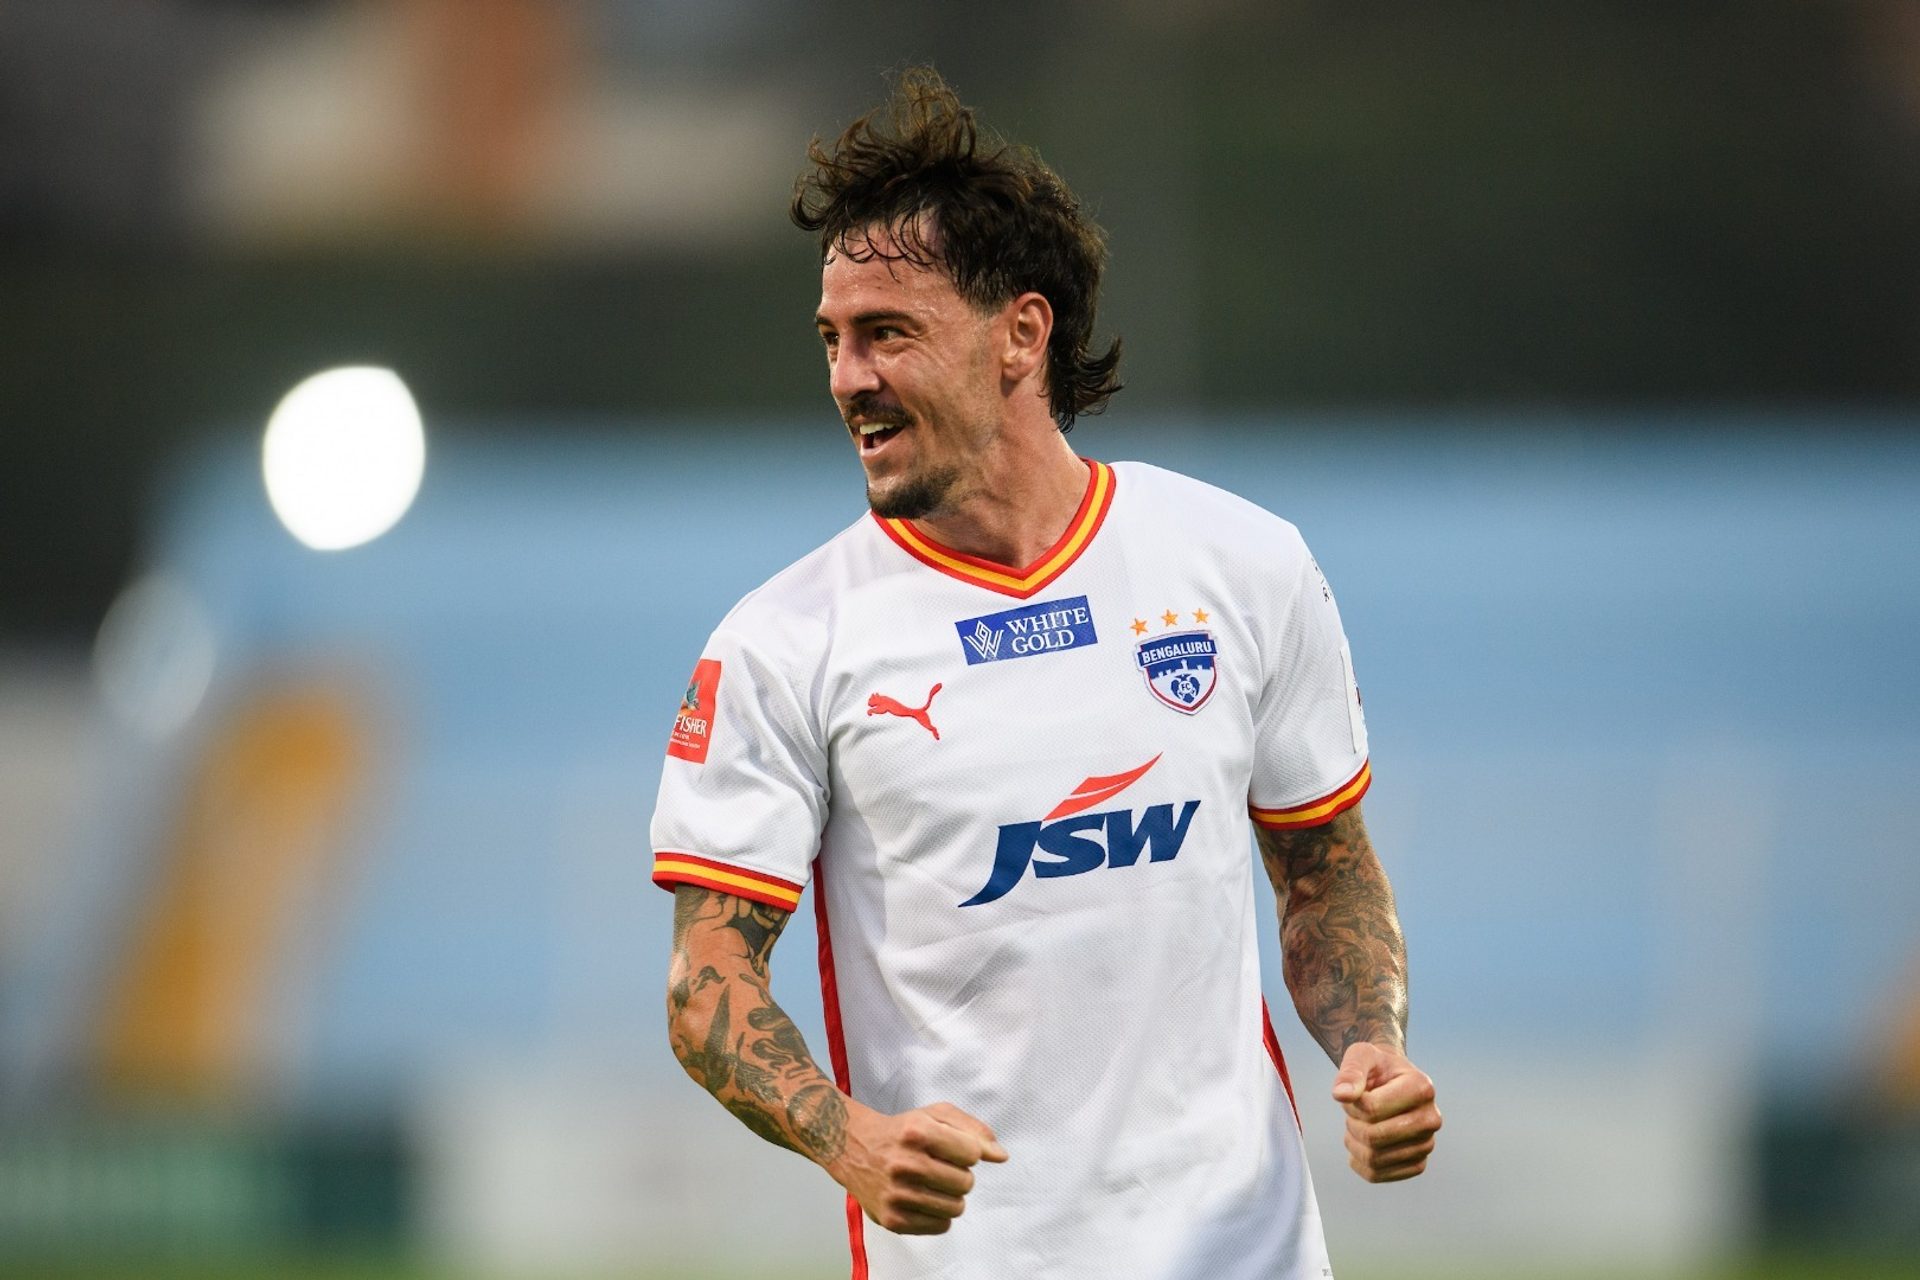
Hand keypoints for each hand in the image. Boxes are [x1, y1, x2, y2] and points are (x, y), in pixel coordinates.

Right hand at [825, 1099, 1008, 1234]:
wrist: (854, 1148)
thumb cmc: (903, 1131)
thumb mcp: (936, 1115)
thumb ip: (973, 1130)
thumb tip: (1001, 1156)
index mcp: (917, 1132)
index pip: (973, 1154)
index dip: (968, 1152)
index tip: (952, 1149)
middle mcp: (905, 1163)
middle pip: (965, 1183)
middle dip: (960, 1175)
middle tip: (940, 1167)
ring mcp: (896, 1194)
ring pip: (956, 1207)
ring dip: (951, 1196)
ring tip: (934, 1184)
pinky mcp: (892, 1219)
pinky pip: (940, 1226)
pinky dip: (939, 1214)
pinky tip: (923, 1199)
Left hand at [1331, 1041, 1440, 1182]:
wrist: (1391, 1081)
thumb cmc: (1376, 1067)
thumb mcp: (1361, 1055)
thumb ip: (1350, 1071)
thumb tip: (1341, 1094)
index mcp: (1422, 1088)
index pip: (1372, 1109)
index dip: (1351, 1103)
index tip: (1354, 1094)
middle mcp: (1431, 1119)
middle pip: (1374, 1137)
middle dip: (1352, 1124)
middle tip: (1353, 1112)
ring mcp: (1427, 1144)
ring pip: (1374, 1159)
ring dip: (1354, 1142)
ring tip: (1358, 1124)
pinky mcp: (1417, 1164)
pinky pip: (1377, 1174)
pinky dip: (1359, 1161)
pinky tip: (1362, 1143)